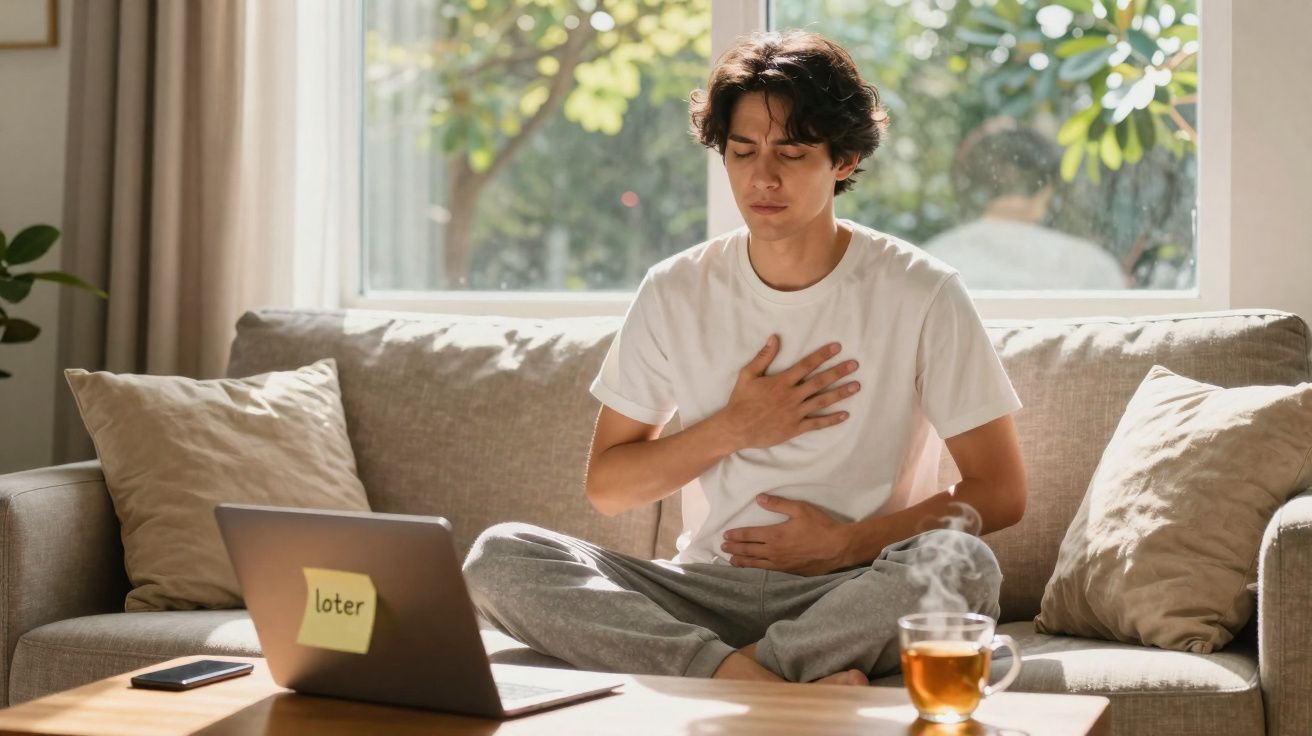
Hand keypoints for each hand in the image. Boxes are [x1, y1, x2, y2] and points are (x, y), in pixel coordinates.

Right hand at [717, 335, 861, 451]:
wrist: (736, 428)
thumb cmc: (740, 400)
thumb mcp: (747, 374)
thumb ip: (763, 357)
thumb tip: (774, 338)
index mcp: (781, 382)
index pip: (806, 365)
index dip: (823, 355)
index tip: (837, 347)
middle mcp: (791, 396)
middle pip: (819, 381)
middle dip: (838, 372)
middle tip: (855, 365)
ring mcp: (794, 413)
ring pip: (822, 401)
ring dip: (841, 393)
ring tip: (856, 386)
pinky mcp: (794, 428)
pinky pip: (816, 423)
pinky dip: (831, 419)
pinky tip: (845, 414)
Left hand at [720, 494, 852, 575]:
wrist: (837, 547)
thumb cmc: (819, 526)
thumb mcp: (799, 509)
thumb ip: (778, 504)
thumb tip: (759, 498)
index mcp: (775, 535)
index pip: (749, 535)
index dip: (736, 535)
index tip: (726, 535)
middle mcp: (774, 551)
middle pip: (749, 550)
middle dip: (734, 549)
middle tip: (723, 548)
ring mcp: (781, 564)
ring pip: (756, 563)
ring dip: (742, 562)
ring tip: (731, 561)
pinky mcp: (789, 572)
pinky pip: (768, 571)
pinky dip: (756, 571)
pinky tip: (753, 570)